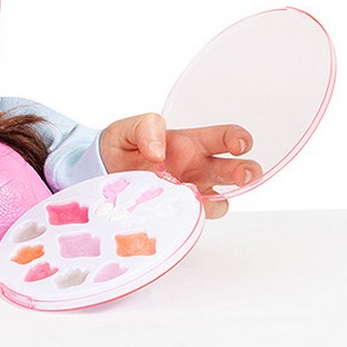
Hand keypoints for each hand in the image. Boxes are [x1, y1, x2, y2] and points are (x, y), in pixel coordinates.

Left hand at [99, 113, 262, 219]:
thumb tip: (159, 152)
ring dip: (218, 200)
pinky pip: (194, 218)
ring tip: (200, 196)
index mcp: (191, 143)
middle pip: (236, 171)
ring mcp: (188, 192)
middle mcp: (197, 168)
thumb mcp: (127, 128)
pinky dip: (192, 216)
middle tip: (242, 175)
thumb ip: (146, 129)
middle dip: (246, 172)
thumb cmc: (120, 146)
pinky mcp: (175, 211)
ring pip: (221, 200)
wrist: (99, 172)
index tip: (238, 146)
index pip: (226, 138)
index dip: (240, 140)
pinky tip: (181, 210)